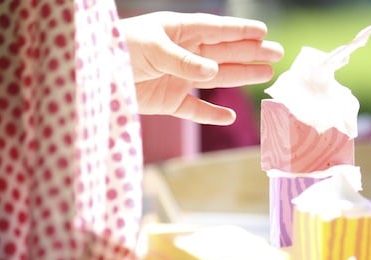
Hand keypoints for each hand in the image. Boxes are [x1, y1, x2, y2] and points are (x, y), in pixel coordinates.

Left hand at [120, 12, 283, 124]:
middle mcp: (183, 53)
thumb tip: (214, 72)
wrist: (93, 76)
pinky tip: (228, 117)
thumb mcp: (152, 47)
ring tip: (265, 74)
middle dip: (250, 53)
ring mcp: (178, 78)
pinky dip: (210, 115)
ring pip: (217, 78)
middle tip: (277, 53)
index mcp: (178, 32)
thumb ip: (183, 60)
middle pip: (223, 53)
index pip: (216, 30)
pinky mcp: (169, 101)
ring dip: (240, 76)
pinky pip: (195, 109)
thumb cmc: (118, 50)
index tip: (263, 33)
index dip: (240, 32)